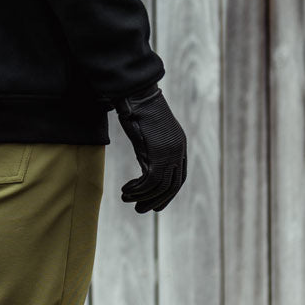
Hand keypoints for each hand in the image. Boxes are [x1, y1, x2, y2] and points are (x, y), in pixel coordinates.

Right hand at [111, 86, 186, 212]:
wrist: (136, 95)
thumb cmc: (138, 110)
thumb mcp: (149, 134)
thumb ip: (152, 151)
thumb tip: (147, 169)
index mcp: (179, 146)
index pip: (179, 179)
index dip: (167, 195)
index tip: (154, 204)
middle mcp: (178, 151)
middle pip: (172, 187)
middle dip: (155, 201)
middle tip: (140, 209)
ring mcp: (170, 152)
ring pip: (159, 186)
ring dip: (142, 196)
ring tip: (126, 199)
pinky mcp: (157, 153)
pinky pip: (149, 181)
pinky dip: (137, 189)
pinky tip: (125, 190)